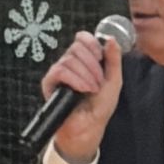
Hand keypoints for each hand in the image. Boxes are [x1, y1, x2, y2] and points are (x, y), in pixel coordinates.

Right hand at [42, 30, 125, 163]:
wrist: (89, 126)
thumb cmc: (100, 106)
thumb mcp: (114, 80)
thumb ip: (114, 59)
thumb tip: (111, 39)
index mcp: (84, 59)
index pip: (82, 38)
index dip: (91, 44)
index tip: (100, 58)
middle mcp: (70, 63)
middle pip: (76, 47)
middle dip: (92, 65)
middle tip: (98, 82)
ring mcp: (59, 72)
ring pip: (69, 60)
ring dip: (85, 75)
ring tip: (91, 90)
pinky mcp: (49, 82)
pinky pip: (60, 71)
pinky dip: (74, 79)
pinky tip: (82, 90)